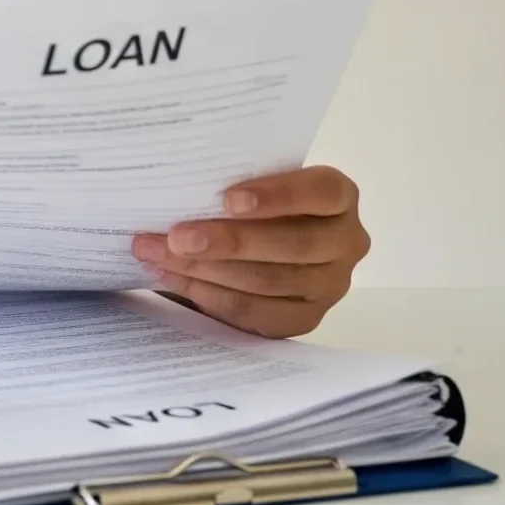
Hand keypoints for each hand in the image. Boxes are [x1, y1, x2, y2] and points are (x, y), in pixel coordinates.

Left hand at [130, 166, 368, 337]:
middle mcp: (346, 242)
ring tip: (158, 255)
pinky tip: (173, 279)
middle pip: (293, 244)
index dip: (278, 196)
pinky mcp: (306, 318)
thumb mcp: (254, 186)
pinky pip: (255, 311)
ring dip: (205, 269)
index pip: (321, 192)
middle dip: (229, 242)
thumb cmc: (255, 206)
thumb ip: (234, 188)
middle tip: (177, 238)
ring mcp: (330, 285)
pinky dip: (209, 296)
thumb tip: (175, 190)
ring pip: (268, 280)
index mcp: (339, 198)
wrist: (261, 248)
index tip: (228, 199)